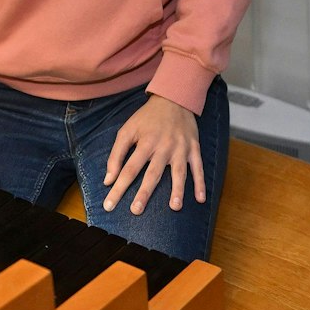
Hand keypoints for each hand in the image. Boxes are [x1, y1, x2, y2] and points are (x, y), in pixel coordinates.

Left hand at [103, 94, 202, 214]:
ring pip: (179, 172)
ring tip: (175, 207)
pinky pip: (198, 167)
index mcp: (145, 142)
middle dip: (144, 193)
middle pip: (152, 173)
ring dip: (177, 190)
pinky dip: (200, 183)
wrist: (174, 98)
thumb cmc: (147, 118)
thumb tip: (108, 180)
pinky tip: (200, 199)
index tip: (109, 206)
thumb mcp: (127, 130)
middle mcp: (163, 146)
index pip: (129, 169)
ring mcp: (180, 148)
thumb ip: (116, 155)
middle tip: (136, 210)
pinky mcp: (194, 148)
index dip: (118, 188)